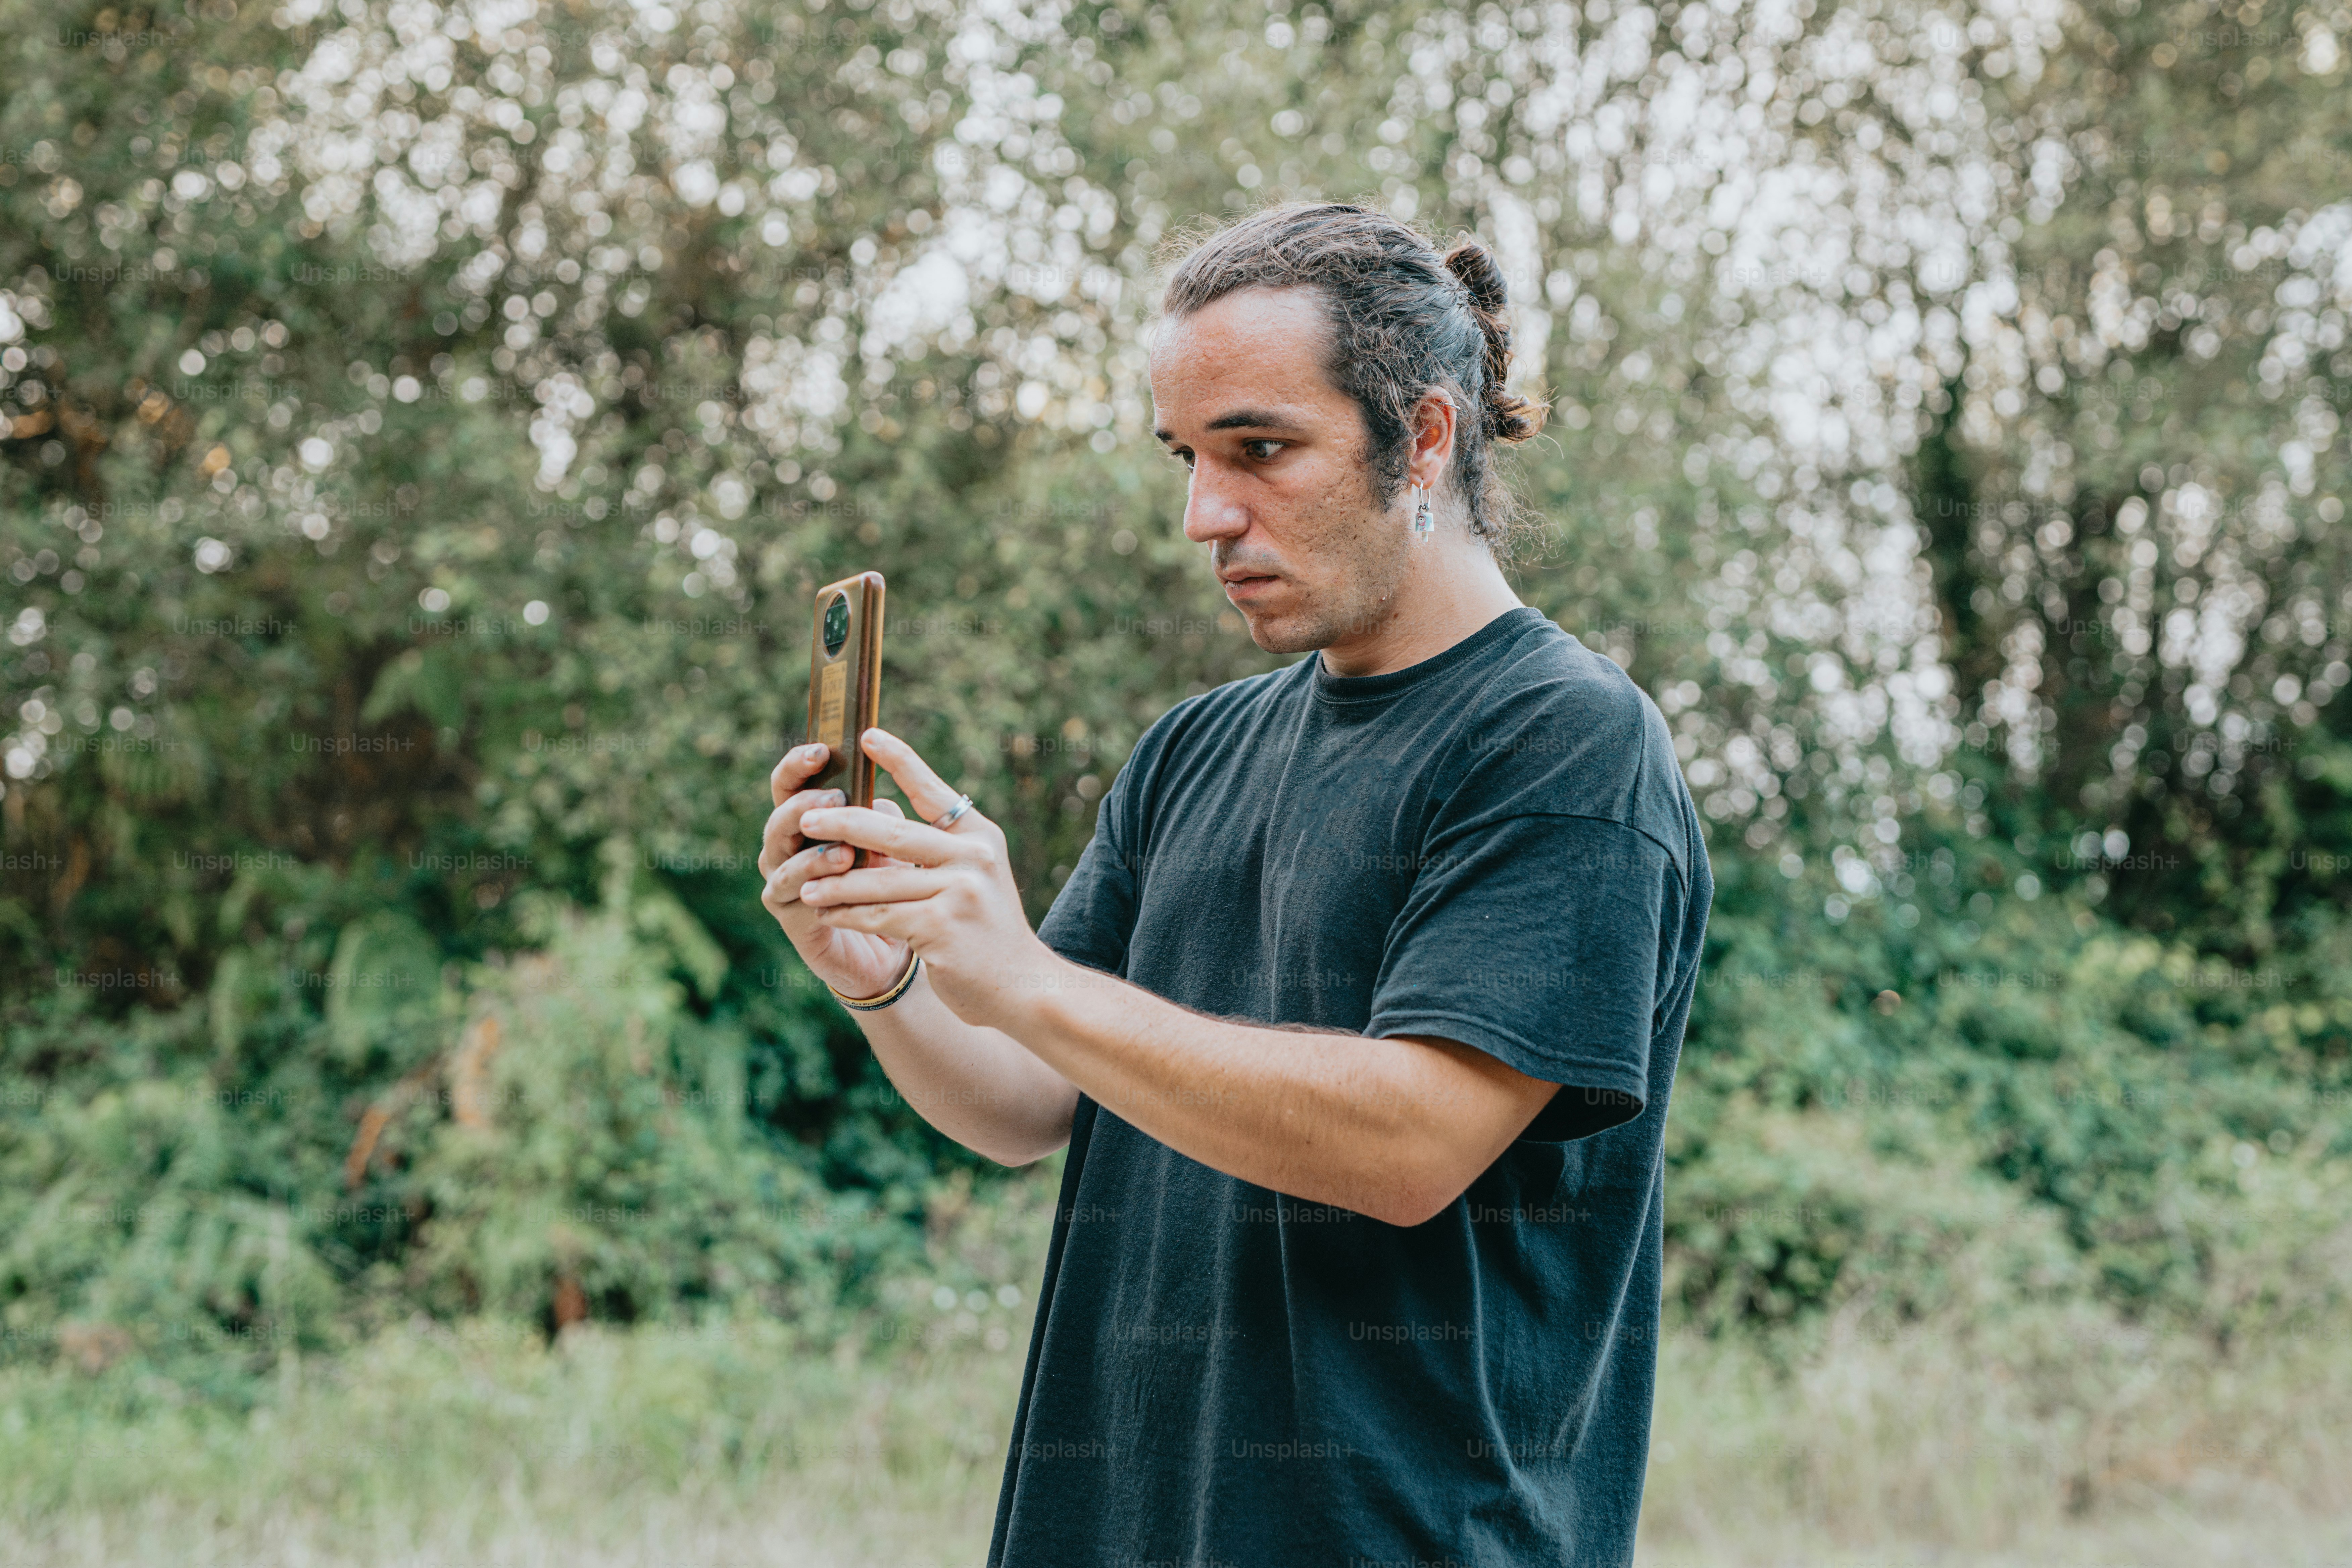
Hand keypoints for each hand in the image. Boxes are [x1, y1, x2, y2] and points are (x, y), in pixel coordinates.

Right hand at [757, 741, 920, 1000]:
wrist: (891, 948)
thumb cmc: (887, 887)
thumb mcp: (891, 845)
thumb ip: (881, 820)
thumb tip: (881, 800)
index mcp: (809, 820)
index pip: (793, 783)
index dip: (800, 763)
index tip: (822, 748)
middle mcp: (787, 845)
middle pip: (779, 811)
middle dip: (804, 800)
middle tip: (835, 799)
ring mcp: (781, 878)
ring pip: (778, 849)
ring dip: (810, 843)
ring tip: (843, 844)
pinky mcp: (787, 912)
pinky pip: (787, 887)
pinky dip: (810, 876)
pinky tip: (837, 869)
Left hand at [795, 727, 1063, 1031]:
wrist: (1021, 986)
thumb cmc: (986, 931)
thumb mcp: (972, 877)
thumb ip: (937, 848)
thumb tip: (877, 817)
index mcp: (980, 837)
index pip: (933, 791)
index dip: (900, 761)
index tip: (867, 736)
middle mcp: (973, 857)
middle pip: (894, 832)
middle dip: (843, 823)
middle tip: (806, 817)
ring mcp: (959, 891)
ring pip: (879, 881)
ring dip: (835, 883)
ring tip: (805, 885)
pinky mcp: (941, 928)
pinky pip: (879, 916)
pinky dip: (848, 915)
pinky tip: (825, 915)